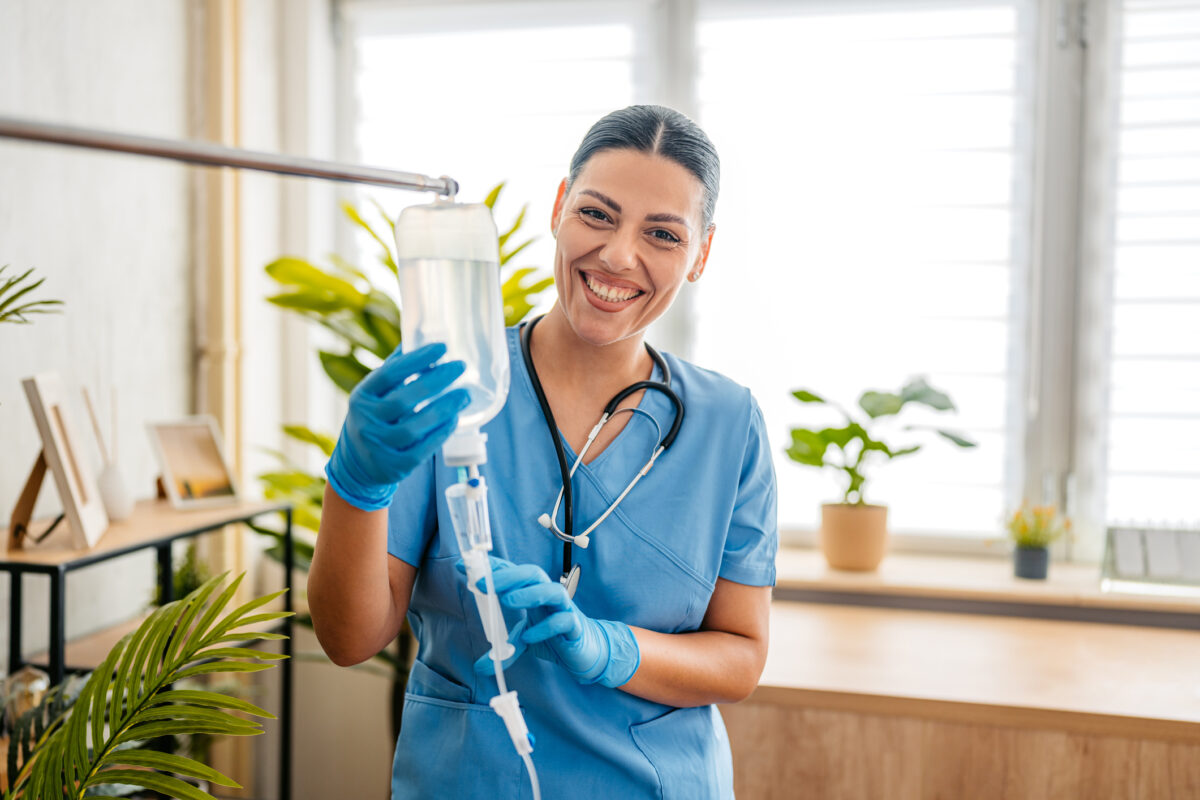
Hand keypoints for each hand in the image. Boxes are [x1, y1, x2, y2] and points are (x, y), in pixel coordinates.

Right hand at [325, 342, 468, 510]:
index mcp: (362, 396)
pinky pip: (422, 449)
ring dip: (444, 409)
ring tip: (465, 395)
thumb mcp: (374, 394)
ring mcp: (379, 446)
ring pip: (414, 427)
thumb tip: (422, 339)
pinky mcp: (394, 467)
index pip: (389, 374)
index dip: (416, 360)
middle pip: (404, 399)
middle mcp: (366, 421)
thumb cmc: (374, 418)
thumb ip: (395, 370)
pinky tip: (455, 419)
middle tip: (460, 368)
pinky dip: (441, 433)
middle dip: (436, 381)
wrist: (357, 464)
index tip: (442, 347)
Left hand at [461, 557, 639, 687]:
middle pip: (532, 574)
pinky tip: (529, 636)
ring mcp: (564, 609)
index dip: (490, 567)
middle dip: (508, 575)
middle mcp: (548, 595)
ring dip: (529, 593)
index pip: (512, 573)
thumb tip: (480, 667)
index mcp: (534, 592)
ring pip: (552, 591)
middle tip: (482, 582)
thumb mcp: (523, 641)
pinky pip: (563, 621)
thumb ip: (503, 651)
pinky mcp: (575, 626)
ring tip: (506, 600)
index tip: (463, 564)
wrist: (585, 651)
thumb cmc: (554, 636)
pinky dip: (545, 627)